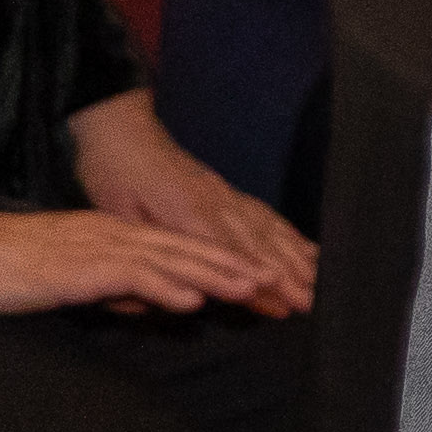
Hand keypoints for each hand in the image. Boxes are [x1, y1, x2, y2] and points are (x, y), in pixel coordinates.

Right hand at [0, 199, 297, 316]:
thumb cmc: (15, 269)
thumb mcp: (78, 278)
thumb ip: (118, 287)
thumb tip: (151, 305)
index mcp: (122, 235)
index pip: (187, 248)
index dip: (229, 263)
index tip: (267, 280)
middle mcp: (121, 235)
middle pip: (193, 249)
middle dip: (240, 268)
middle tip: (281, 285)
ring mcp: (104, 247)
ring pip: (174, 259)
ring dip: (217, 276)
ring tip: (256, 290)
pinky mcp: (82, 266)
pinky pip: (132, 275)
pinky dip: (166, 287)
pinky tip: (192, 301)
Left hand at [68, 87, 318, 312]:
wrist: (123, 129)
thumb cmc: (112, 173)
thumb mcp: (115, 214)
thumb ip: (143, 249)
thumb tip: (159, 290)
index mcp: (188, 211)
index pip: (228, 252)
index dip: (255, 278)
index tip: (281, 302)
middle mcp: (217, 203)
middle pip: (259, 243)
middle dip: (288, 274)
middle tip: (312, 302)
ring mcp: (227, 195)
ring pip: (268, 228)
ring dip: (295, 257)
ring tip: (318, 281)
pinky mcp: (227, 190)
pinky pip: (265, 214)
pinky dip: (289, 233)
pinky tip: (304, 248)